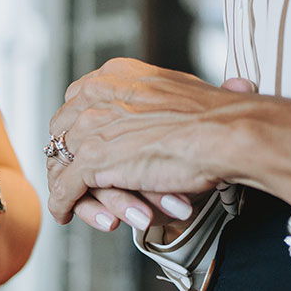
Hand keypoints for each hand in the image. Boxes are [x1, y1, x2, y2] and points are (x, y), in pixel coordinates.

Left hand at [44, 59, 290, 224]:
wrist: (228, 132)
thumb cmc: (217, 116)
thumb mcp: (179, 89)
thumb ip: (159, 95)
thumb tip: (190, 88)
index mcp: (113, 75)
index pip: (75, 104)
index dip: (78, 129)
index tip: (84, 147)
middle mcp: (95, 95)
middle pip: (62, 133)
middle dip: (69, 159)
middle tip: (78, 180)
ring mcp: (90, 127)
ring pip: (63, 164)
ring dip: (73, 188)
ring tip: (80, 203)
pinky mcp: (91, 160)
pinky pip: (63, 189)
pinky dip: (63, 205)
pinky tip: (64, 215)